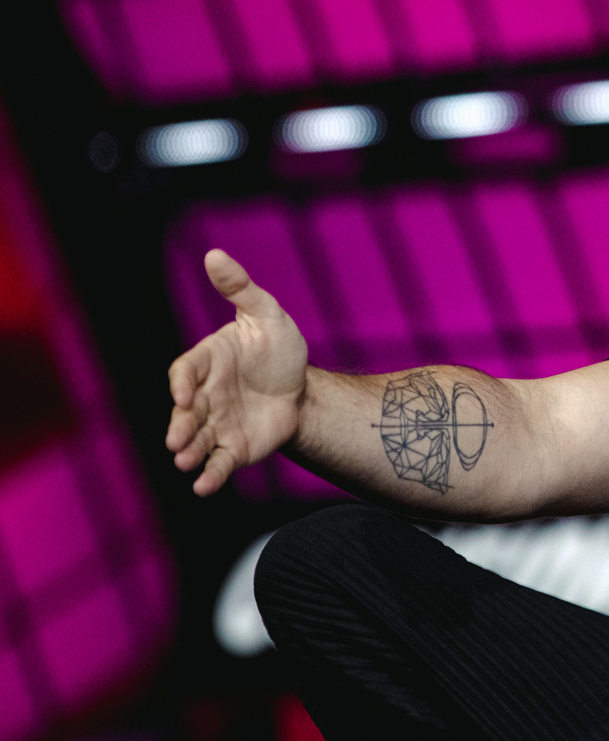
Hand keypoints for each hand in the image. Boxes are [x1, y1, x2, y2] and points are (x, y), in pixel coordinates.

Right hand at [165, 249, 308, 495]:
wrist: (301, 387)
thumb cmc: (278, 347)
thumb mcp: (266, 313)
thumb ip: (240, 289)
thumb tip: (214, 254)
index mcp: (207, 361)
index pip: (185, 371)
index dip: (182, 382)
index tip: (184, 392)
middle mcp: (204, 396)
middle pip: (185, 412)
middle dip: (180, 426)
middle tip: (176, 441)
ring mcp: (215, 424)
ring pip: (196, 441)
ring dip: (189, 452)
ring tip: (185, 463)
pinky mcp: (232, 448)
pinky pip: (217, 463)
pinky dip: (209, 476)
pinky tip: (204, 487)